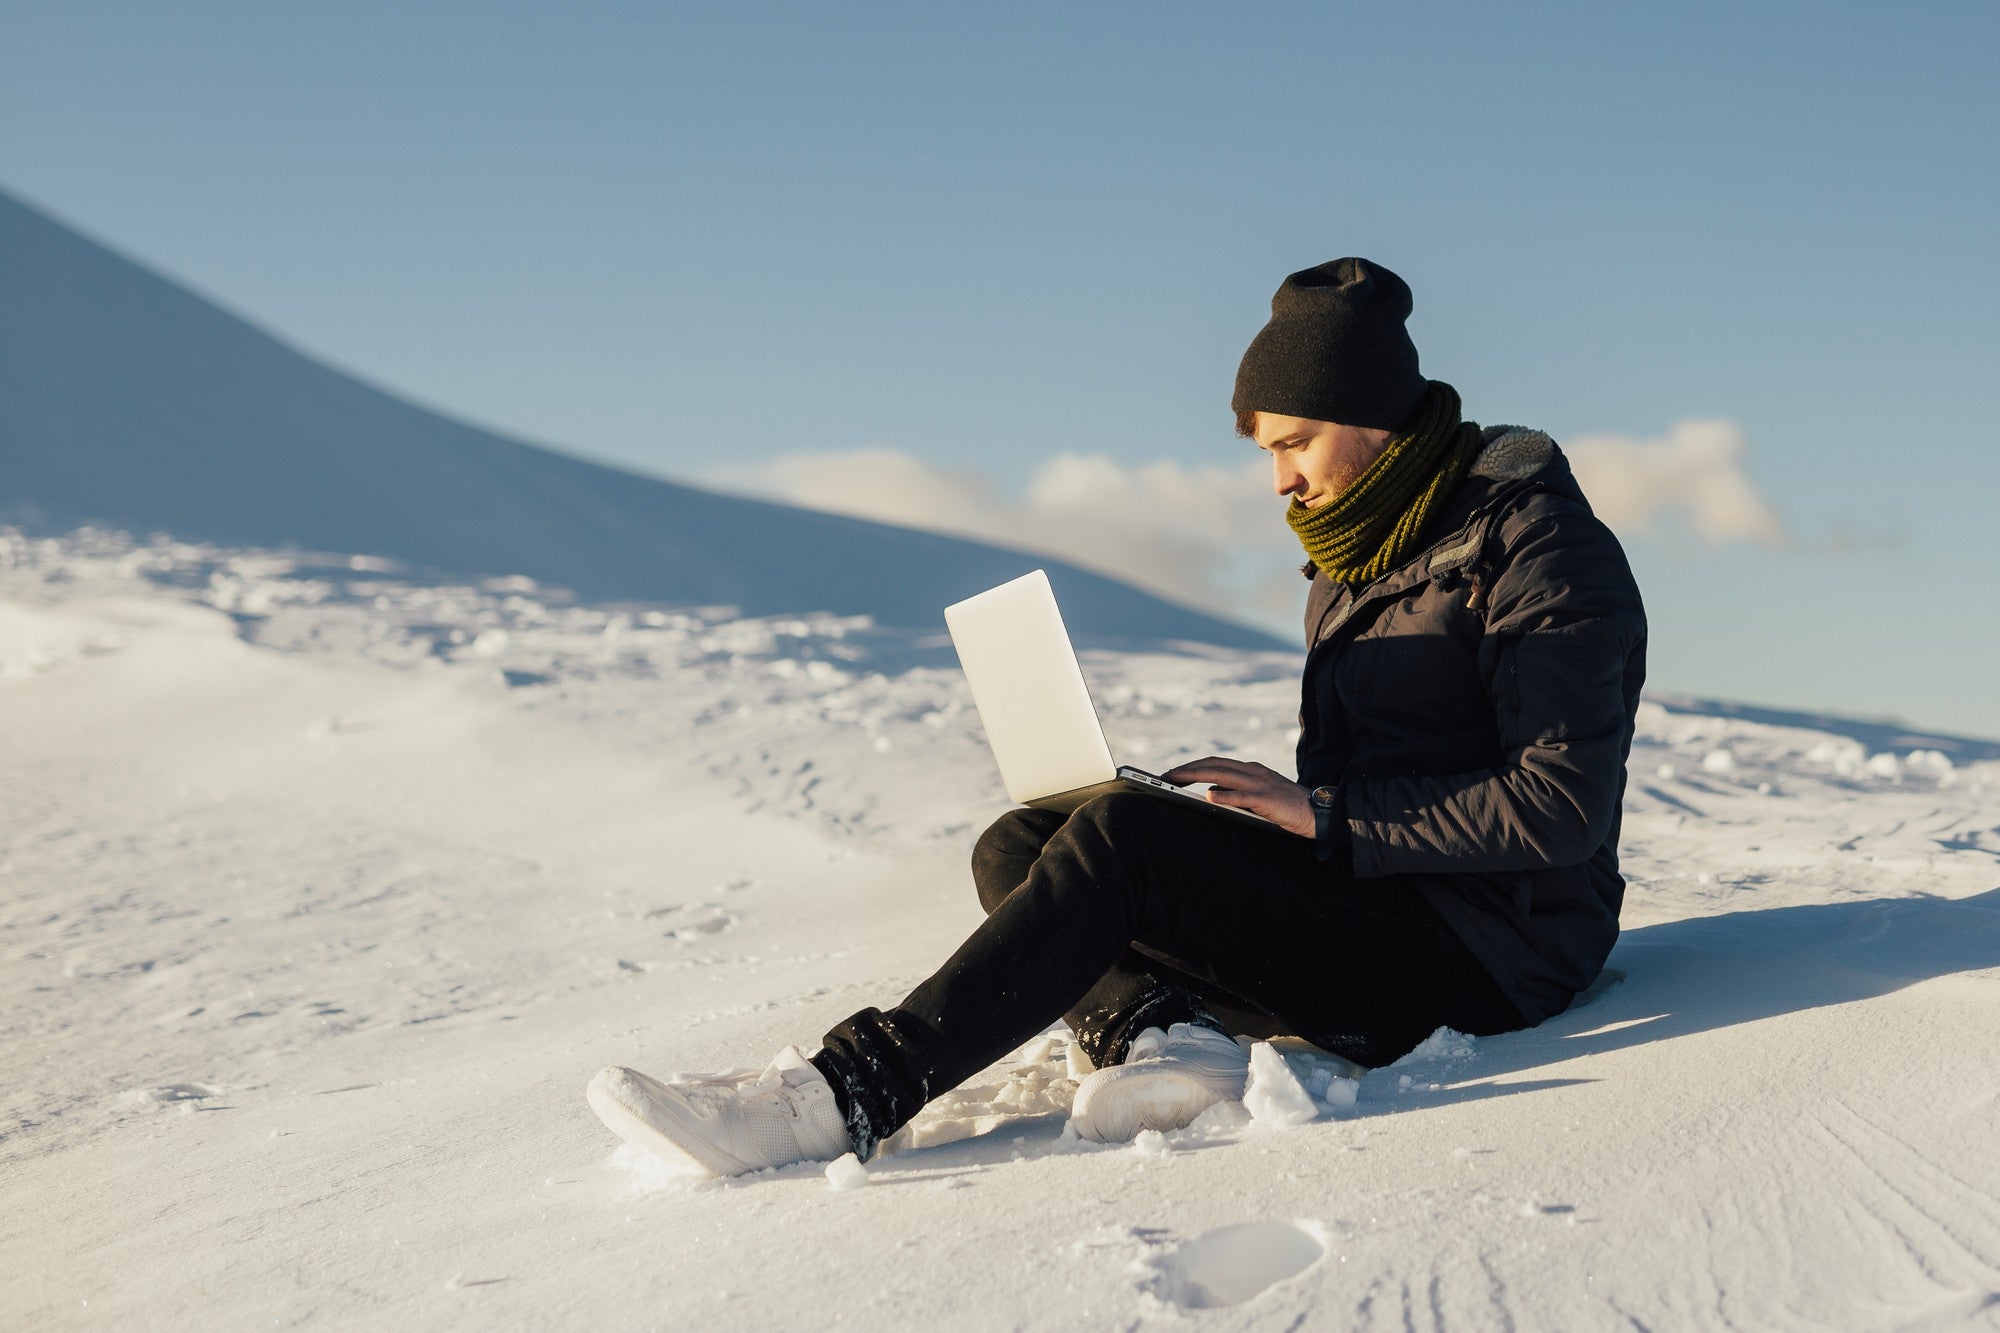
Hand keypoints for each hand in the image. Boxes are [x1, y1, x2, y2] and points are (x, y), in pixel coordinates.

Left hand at [1158, 756, 1314, 839]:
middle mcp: (1252, 771)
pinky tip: (1208, 795)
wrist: (1316, 811)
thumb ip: (1237, 791)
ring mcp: (1259, 783)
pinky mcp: (1266, 798)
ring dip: (1195, 776)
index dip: (1193, 765)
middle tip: (1166, 776)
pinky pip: (1241, 795)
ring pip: (1222, 774)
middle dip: (1187, 769)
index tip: (1174, 772)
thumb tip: (1209, 791)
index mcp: (1250, 769)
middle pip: (1214, 764)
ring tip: (1176, 781)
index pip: (1216, 762)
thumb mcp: (1258, 794)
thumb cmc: (1285, 806)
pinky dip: (1223, 794)